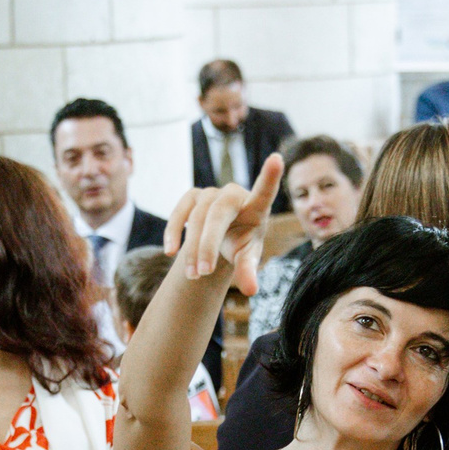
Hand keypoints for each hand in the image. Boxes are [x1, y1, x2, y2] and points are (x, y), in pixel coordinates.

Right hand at [162, 154, 283, 292]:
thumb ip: (249, 271)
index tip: (278, 159)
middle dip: (207, 245)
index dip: (270, 176)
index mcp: (256, 207)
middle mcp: (234, 194)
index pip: (265, 191)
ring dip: (192, 248)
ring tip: (193, 274)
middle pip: (218, 213)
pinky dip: (174, 232)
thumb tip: (251, 290)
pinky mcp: (192, 197)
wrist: (219, 238)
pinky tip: (170, 252)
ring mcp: (211, 193)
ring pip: (197, 217)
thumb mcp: (246, 258)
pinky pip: (180, 212)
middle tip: (203, 273)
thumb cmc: (240, 244)